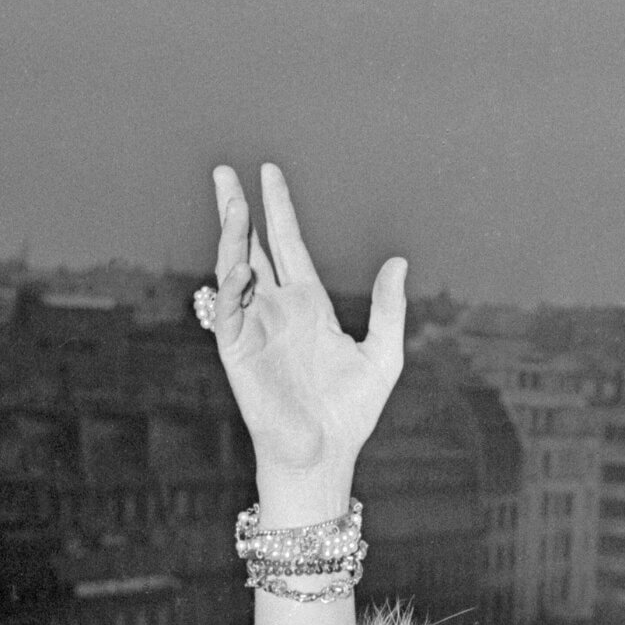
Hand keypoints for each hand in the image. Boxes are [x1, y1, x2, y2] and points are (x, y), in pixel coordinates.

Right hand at [205, 163, 406, 506]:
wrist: (325, 452)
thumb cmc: (351, 410)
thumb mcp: (383, 354)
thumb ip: (388, 308)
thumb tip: (399, 260)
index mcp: (310, 304)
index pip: (288, 245)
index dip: (279, 210)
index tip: (269, 174)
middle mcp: (277, 309)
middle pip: (252, 247)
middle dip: (238, 211)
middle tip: (225, 171)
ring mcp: (255, 327)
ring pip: (235, 270)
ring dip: (232, 238)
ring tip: (234, 202)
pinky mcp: (238, 351)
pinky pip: (230, 311)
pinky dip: (232, 286)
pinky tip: (240, 265)